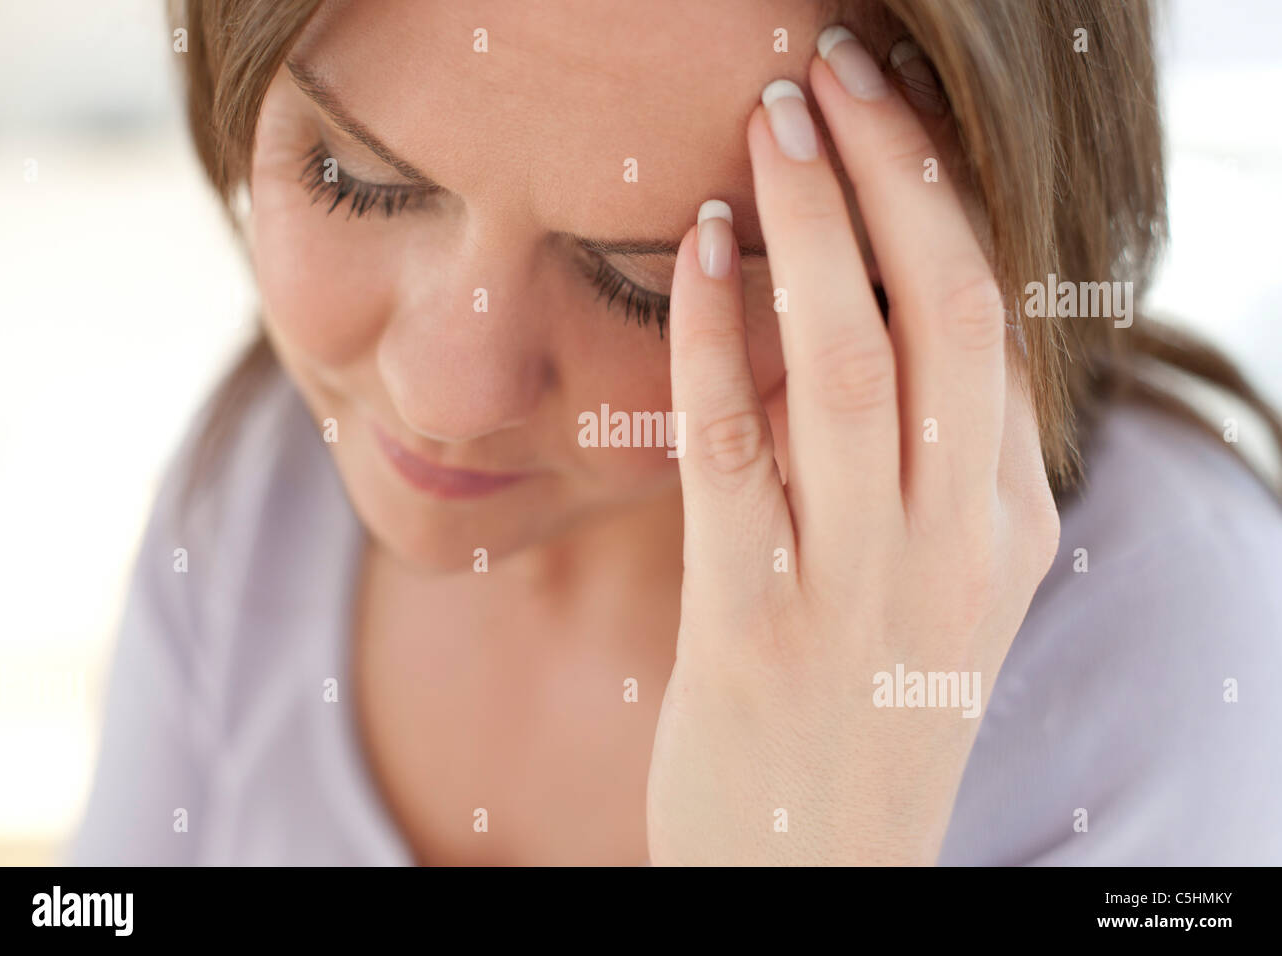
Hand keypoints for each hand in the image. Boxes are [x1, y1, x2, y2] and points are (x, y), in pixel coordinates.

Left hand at [646, 30, 1060, 865]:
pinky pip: (736, 453)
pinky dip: (718, 338)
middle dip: (895, 173)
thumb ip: (918, 464)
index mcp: (1005, 522)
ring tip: (772, 121)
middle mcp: (955, 541)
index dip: (944, 198)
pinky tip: (703, 253)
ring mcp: (862, 585)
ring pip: (850, 364)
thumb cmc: (862, 712)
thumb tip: (858, 317)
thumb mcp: (929, 586)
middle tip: (833, 69)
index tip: (887, 111)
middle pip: (946, 313)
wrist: (821, 875)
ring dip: (813, 225)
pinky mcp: (756, 626)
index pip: (997, 323)